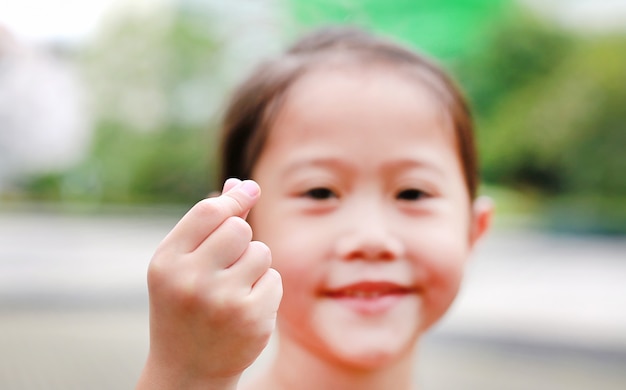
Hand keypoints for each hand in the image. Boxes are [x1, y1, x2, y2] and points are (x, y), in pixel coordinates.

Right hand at [137, 179, 282, 389]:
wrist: (187, 369)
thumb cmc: (183, 306)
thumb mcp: (183, 265)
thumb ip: (208, 224)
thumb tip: (239, 183)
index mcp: (166, 262)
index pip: (209, 211)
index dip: (234, 197)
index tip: (250, 189)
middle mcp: (191, 281)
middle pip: (239, 228)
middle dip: (240, 238)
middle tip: (227, 262)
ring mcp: (223, 302)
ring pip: (261, 252)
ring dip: (254, 265)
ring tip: (232, 289)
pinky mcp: (252, 319)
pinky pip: (274, 279)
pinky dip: (265, 289)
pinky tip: (244, 308)